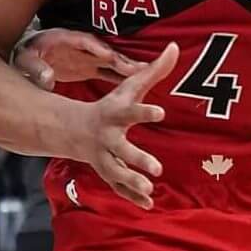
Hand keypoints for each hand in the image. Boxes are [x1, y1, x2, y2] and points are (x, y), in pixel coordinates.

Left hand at [13, 28, 145, 88]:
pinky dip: (122, 76)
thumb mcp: (24, 60)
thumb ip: (35, 68)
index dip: (96, 48)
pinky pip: (109, 71)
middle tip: (138, 67)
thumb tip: (46, 79)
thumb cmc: (25, 56)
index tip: (108, 55)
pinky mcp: (89, 67)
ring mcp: (87, 56)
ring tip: (147, 73)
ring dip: (127, 67)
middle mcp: (80, 46)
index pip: (83, 41)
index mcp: (64, 39)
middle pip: (104, 50)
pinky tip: (139, 82)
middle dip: (120, 58)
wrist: (26, 57)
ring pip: (111, 61)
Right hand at [68, 43, 177, 208]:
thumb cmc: (111, 105)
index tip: (161, 113)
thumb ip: (153, 70)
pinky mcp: (107, 172)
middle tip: (158, 168)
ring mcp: (105, 157)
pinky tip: (149, 204)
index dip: (145, 113)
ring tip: (150, 188)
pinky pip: (118, 186)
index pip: (131, 112)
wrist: (74, 130)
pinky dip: (132, 196)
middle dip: (137, 158)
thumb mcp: (129, 87)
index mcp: (115, 115)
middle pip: (121, 149)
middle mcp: (107, 138)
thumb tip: (175, 47)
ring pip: (117, 172)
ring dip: (132, 181)